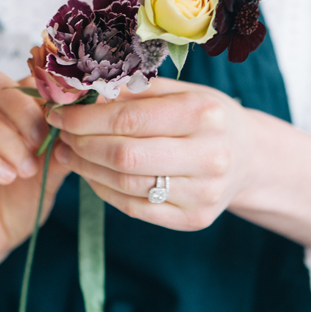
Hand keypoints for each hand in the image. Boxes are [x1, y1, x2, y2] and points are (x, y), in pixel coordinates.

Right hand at [0, 67, 69, 273]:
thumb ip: (63, 144)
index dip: (43, 94)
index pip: (17, 77)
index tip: (65, 121)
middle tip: (41, 142)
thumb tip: (85, 123)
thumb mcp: (51, 170)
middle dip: (21, 109)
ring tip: (27, 170)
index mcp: (3, 106)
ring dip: (7, 141)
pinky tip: (6, 177)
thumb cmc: (20, 198)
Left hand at [46, 78, 260, 230]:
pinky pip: (135, 208)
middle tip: (62, 134)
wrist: (250, 158)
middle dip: (82, 144)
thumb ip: (136, 91)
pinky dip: (105, 191)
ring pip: (127, 186)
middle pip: (125, 156)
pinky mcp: (195, 220)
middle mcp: (209, 156)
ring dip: (88, 169)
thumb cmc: (208, 117)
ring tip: (69, 153)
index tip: (60, 114)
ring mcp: (204, 193)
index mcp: (204, 114)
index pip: (129, 120)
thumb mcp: (183, 92)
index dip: (86, 119)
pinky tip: (92, 174)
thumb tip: (82, 93)